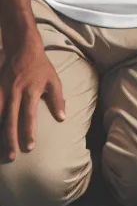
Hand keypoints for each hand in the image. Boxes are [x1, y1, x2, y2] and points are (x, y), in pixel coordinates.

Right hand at [0, 37, 64, 160]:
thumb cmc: (41, 67)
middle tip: (11, 156)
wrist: (23, 49)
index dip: (29, 131)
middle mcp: (15, 93)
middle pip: (11, 120)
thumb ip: (57, 99)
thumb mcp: (53, 80)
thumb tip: (62, 118)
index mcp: (31, 91)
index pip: (30, 115)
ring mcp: (3, 91)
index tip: (30, 147)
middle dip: (11, 139)